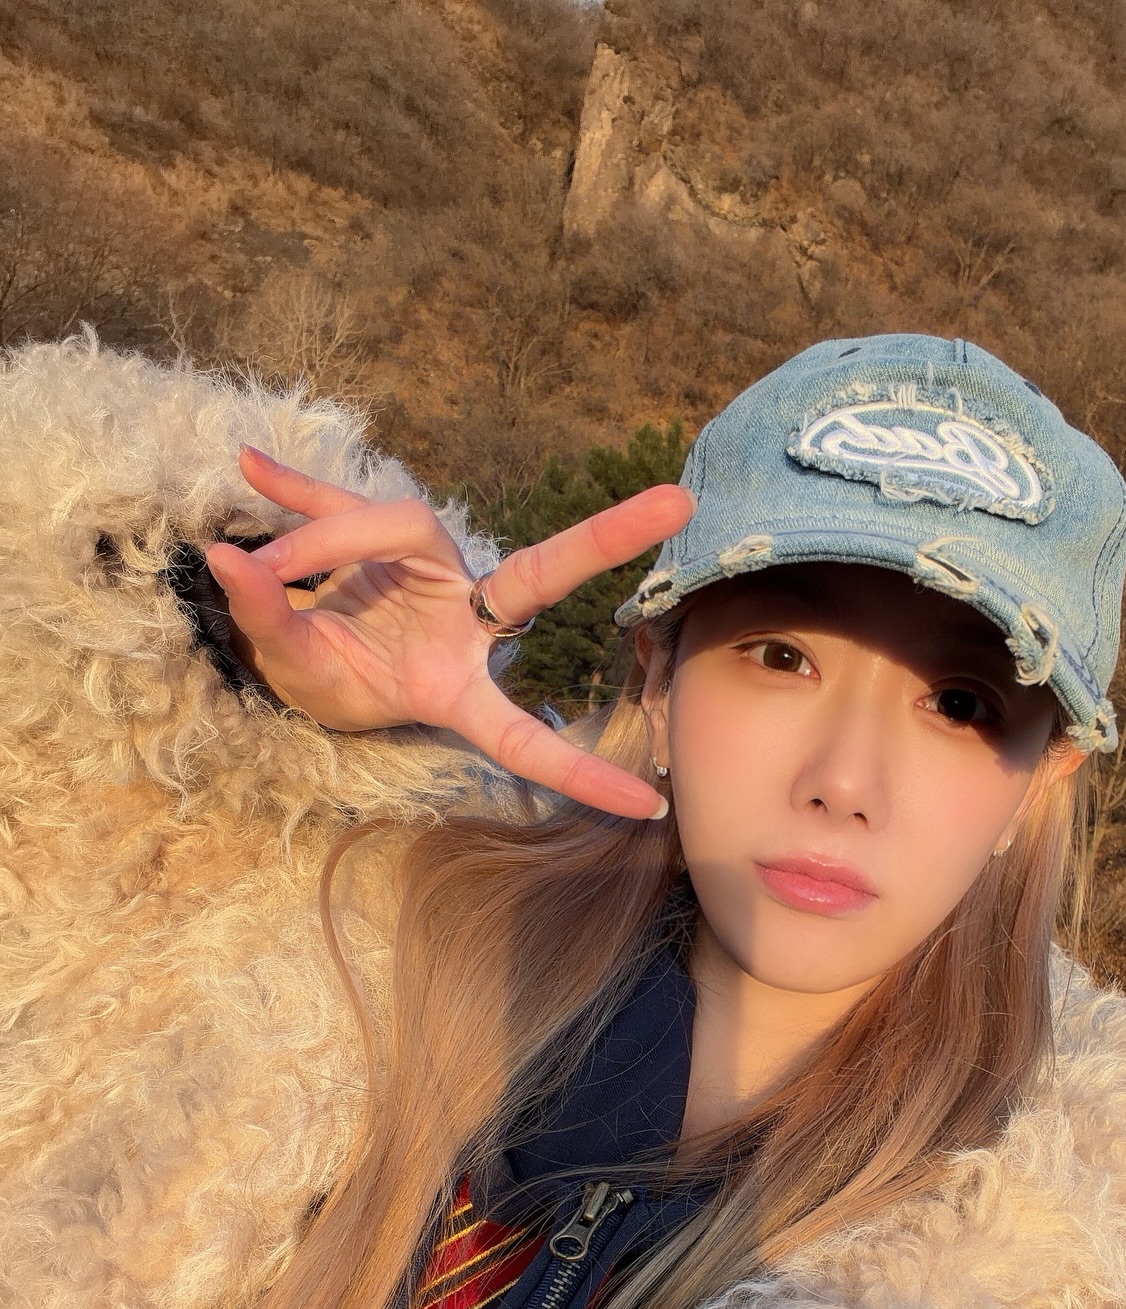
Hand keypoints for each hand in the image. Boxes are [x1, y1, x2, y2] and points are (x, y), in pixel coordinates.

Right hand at [204, 447, 693, 819]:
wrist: (296, 648)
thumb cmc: (324, 682)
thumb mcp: (298, 674)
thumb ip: (273, 623)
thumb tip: (229, 561)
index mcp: (454, 685)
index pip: (525, 735)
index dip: (581, 774)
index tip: (650, 808)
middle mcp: (463, 620)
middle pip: (537, 576)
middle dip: (602, 540)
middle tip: (677, 504)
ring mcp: (438, 571)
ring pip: (392, 525)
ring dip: (318, 542)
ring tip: (259, 569)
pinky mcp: (398, 530)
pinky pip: (344, 505)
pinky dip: (294, 493)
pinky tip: (250, 465)